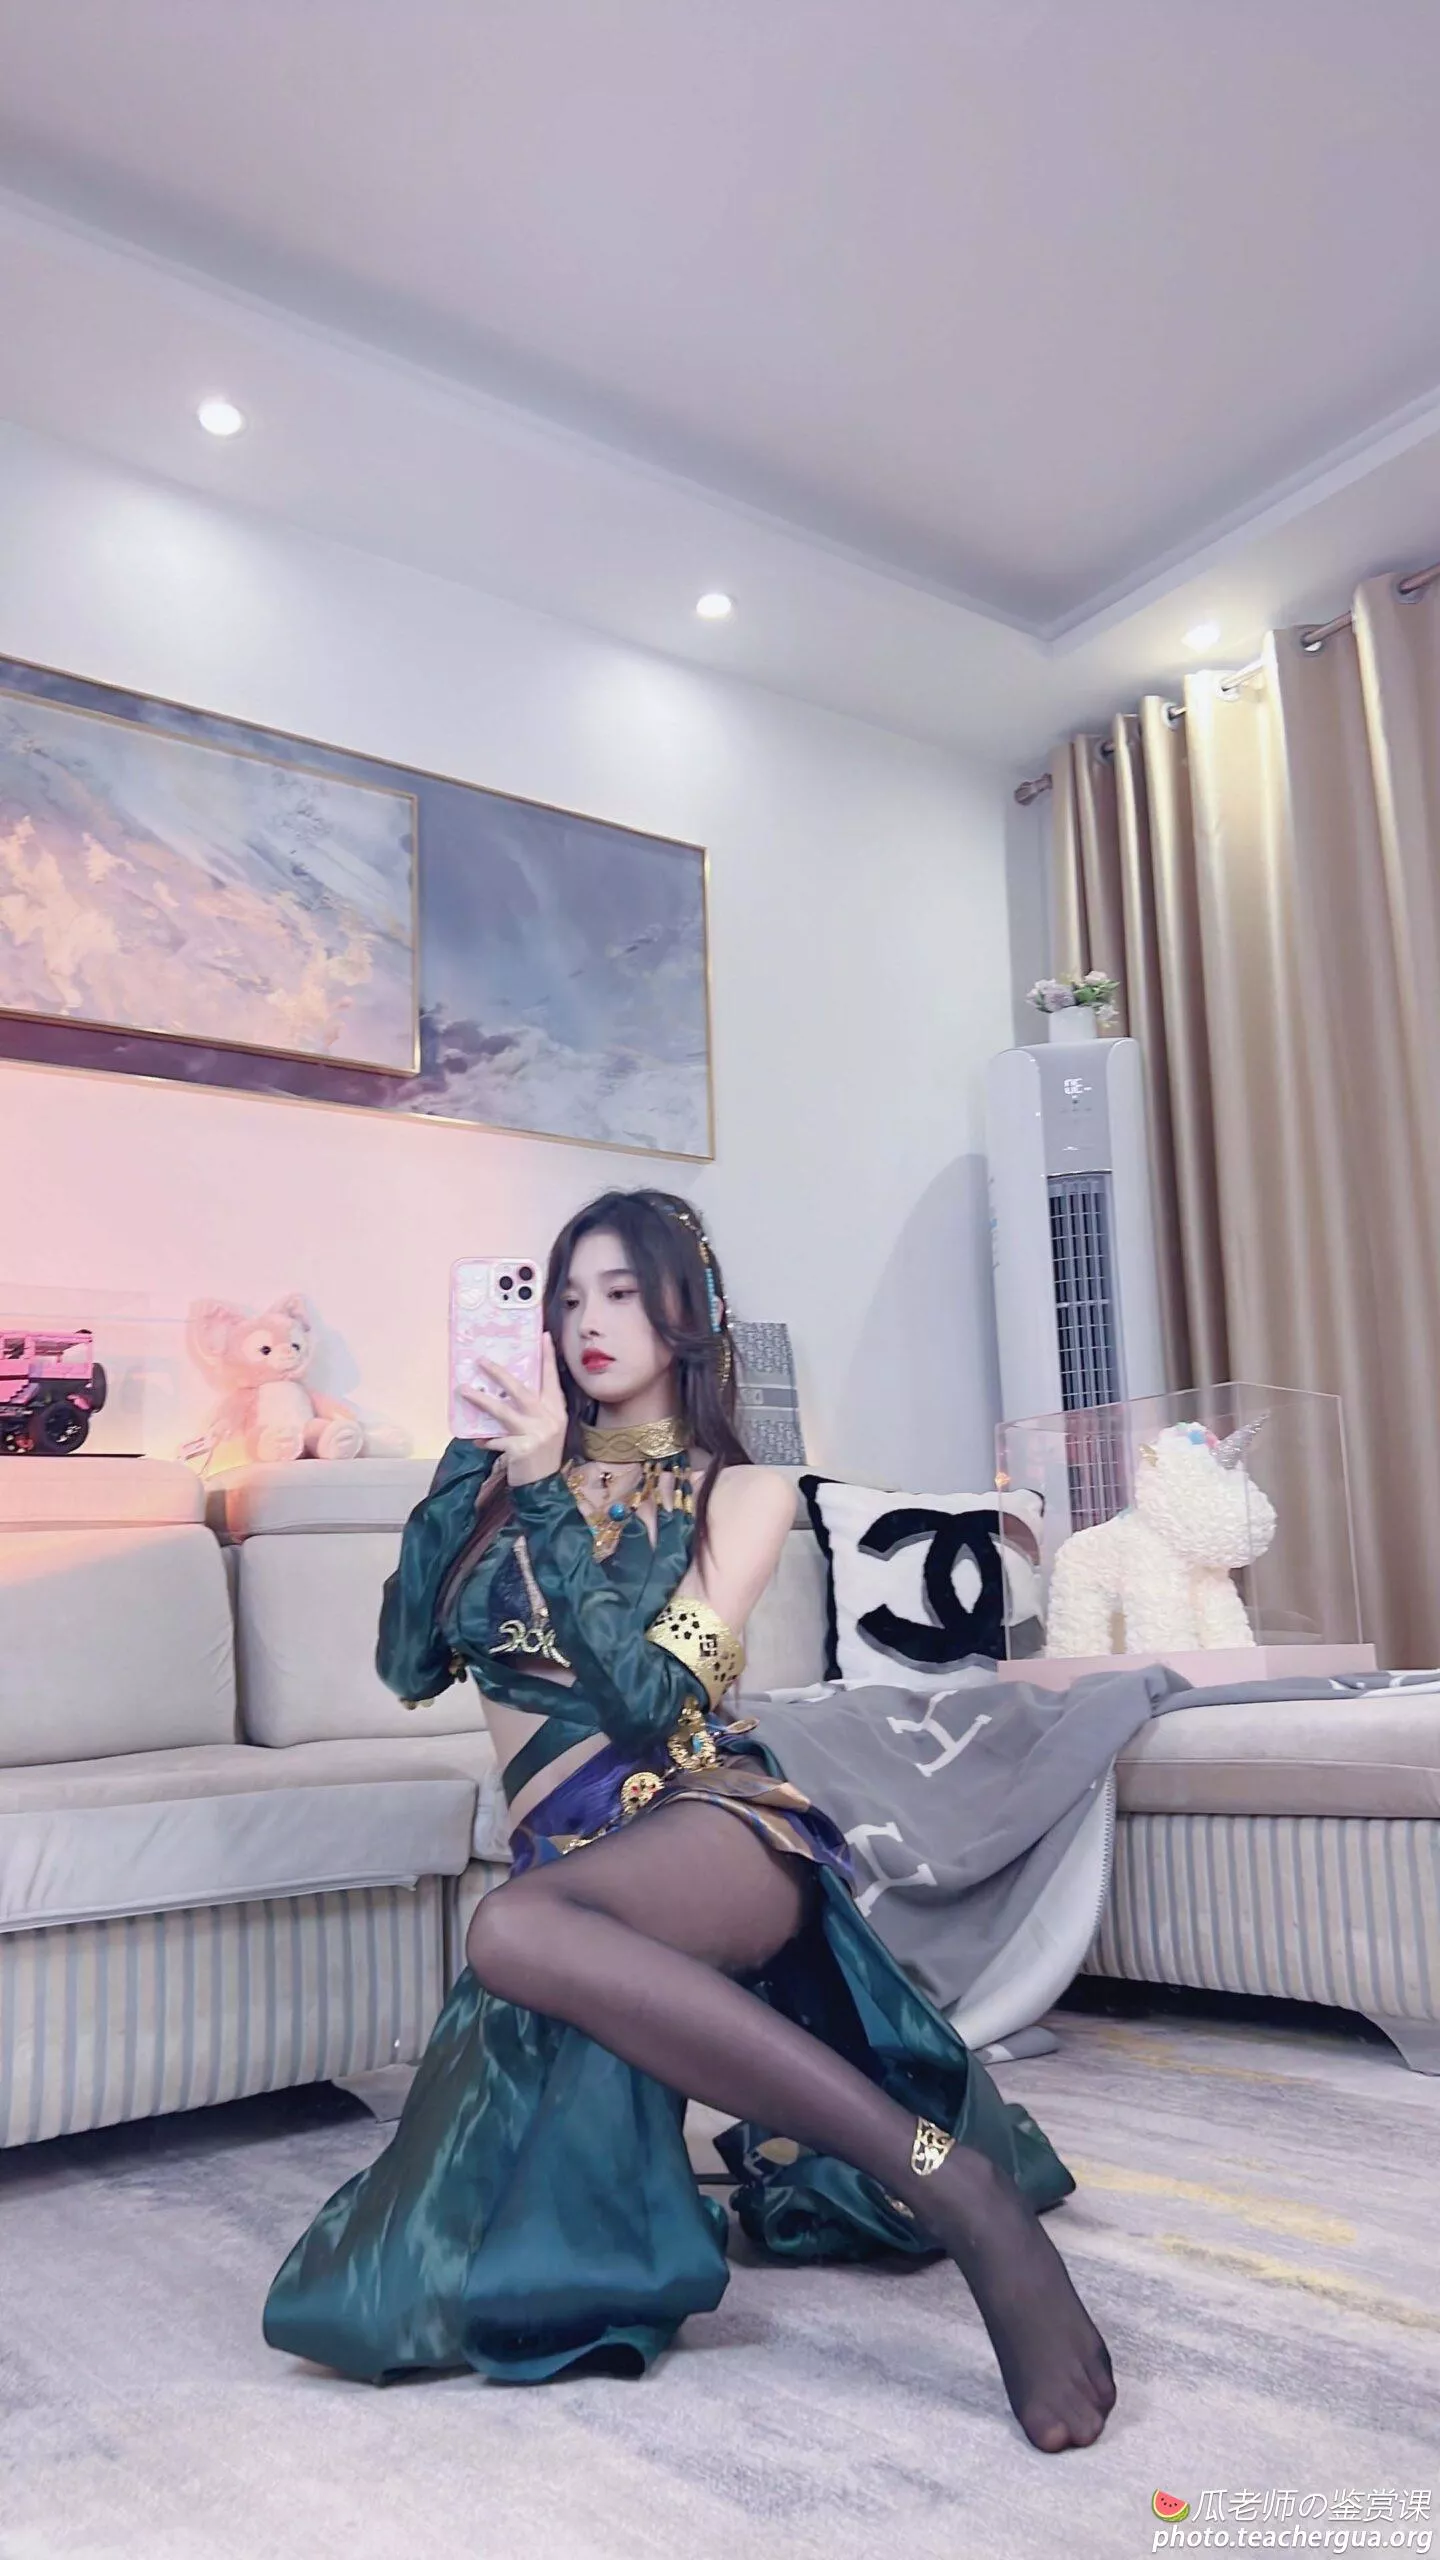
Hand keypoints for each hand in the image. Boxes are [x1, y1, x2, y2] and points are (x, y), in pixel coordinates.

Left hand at [457, 1335, 567, 1484]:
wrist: (544, 1487)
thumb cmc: (541, 1454)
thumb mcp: (545, 1429)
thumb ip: (534, 1411)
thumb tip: (507, 1390)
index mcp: (556, 1411)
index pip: (552, 1379)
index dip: (547, 1358)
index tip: (543, 1337)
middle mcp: (549, 1419)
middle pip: (521, 1390)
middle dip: (499, 1374)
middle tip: (481, 1361)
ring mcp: (535, 1434)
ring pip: (502, 1411)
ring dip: (481, 1400)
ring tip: (463, 1390)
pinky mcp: (521, 1448)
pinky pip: (496, 1439)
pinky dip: (484, 1439)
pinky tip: (476, 1440)